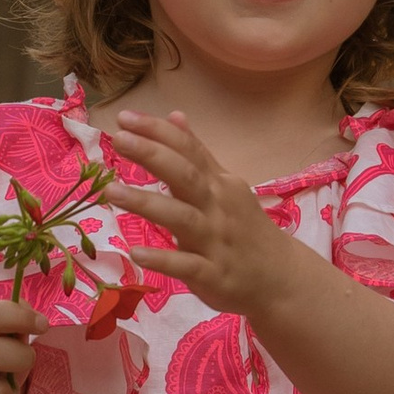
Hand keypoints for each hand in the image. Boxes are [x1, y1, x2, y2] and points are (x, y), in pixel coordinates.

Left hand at [97, 110, 289, 322]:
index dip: (158, 131)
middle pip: (185, 175)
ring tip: (111, 192)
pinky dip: (163, 259)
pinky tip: (136, 253)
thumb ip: (198, 155)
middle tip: (119, 139)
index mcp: (219, 183)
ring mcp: (216, 241)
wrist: (281, 278)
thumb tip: (174, 115)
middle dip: (152, 155)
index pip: (189, 150)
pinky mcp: (214, 274)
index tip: (125, 117)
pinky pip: (187, 265)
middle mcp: (218, 206)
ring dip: (147, 204)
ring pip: (182, 217)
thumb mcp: (225, 187)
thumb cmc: (245, 230)